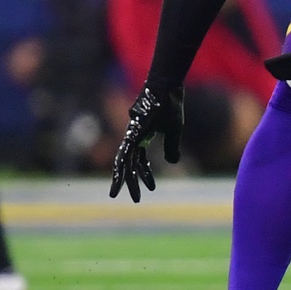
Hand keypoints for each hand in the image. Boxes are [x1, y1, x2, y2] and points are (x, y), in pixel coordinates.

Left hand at [109, 82, 184, 202]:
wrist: (166, 88)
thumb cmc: (170, 106)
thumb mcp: (174, 131)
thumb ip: (172, 147)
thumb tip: (172, 163)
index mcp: (143, 139)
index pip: (141, 162)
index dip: (145, 176)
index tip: (151, 189)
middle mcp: (134, 139)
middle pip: (130, 166)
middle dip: (131, 183)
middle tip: (135, 200)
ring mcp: (131, 136)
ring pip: (123, 162)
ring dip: (121, 180)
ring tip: (116, 194)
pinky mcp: (132, 133)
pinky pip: (124, 152)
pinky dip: (120, 165)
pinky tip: (118, 176)